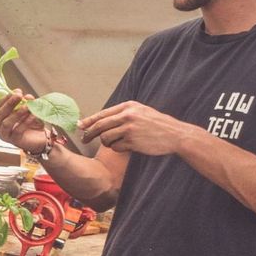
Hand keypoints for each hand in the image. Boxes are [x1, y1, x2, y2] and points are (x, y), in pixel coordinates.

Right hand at [0, 91, 53, 154]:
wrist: (40, 138)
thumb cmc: (31, 123)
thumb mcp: (27, 110)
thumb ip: (25, 103)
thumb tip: (26, 96)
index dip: (6, 98)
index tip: (17, 92)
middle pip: (0, 114)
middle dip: (9, 104)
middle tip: (19, 96)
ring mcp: (5, 135)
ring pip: (6, 123)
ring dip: (17, 113)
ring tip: (27, 106)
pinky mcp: (14, 141)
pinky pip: (18, 130)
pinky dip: (26, 122)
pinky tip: (33, 116)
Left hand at [78, 101, 197, 156]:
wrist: (175, 134)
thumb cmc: (156, 124)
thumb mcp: (141, 112)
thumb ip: (122, 115)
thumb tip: (99, 121)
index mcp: (128, 106)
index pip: (102, 114)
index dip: (88, 121)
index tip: (79, 126)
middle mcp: (128, 115)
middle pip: (100, 126)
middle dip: (89, 134)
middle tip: (84, 139)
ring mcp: (130, 128)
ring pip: (105, 138)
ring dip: (107, 143)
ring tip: (117, 142)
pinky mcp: (133, 141)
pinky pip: (115, 147)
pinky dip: (117, 148)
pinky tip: (127, 147)